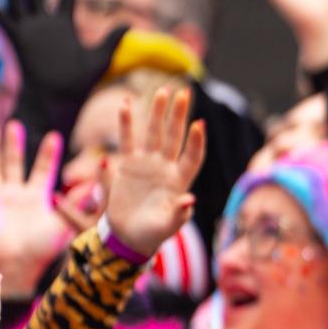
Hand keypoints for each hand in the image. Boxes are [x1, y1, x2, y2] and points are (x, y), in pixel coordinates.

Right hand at [0, 123, 70, 292]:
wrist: (16, 265)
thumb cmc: (42, 250)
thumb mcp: (64, 223)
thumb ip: (80, 204)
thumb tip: (99, 187)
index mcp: (38, 198)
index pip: (43, 169)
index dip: (47, 153)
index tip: (54, 136)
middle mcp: (17, 195)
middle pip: (16, 163)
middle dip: (16, 144)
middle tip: (16, 124)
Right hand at [101, 88, 205, 259]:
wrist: (128, 237)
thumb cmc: (152, 234)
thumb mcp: (167, 227)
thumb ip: (178, 214)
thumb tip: (190, 200)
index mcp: (180, 182)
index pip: (192, 156)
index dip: (197, 142)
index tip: (200, 124)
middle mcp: (166, 168)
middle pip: (175, 137)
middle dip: (179, 115)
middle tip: (184, 92)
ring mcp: (147, 164)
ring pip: (154, 133)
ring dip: (158, 113)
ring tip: (163, 91)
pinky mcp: (128, 166)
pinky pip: (127, 140)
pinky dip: (127, 124)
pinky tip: (127, 104)